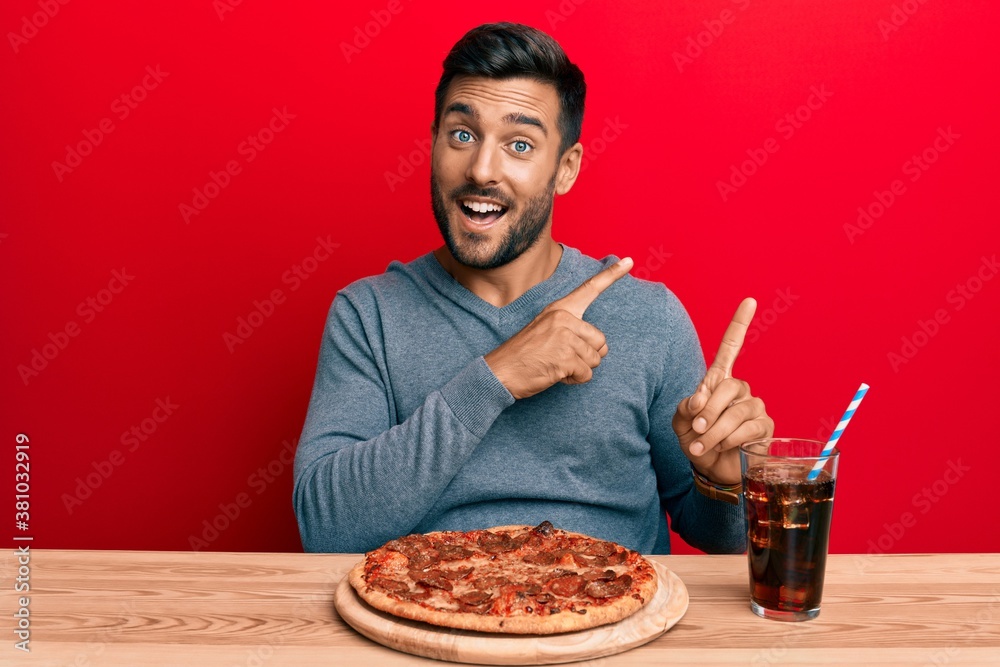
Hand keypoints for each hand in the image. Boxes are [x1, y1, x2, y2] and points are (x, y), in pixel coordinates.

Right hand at [485, 257, 632, 399]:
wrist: (499, 372)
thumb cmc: (524, 354)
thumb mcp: (545, 331)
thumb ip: (571, 330)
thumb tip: (601, 347)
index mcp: (559, 309)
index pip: (589, 288)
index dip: (612, 274)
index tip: (630, 261)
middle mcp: (563, 318)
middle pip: (601, 341)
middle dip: (588, 356)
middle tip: (562, 358)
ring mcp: (564, 337)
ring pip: (595, 360)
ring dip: (579, 369)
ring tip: (555, 365)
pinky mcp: (565, 357)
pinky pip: (586, 374)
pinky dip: (574, 380)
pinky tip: (555, 374)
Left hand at [672, 298, 773, 484]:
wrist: (709, 469)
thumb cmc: (695, 441)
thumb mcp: (681, 422)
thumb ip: (686, 406)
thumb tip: (701, 400)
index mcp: (718, 381)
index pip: (731, 348)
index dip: (739, 325)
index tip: (749, 301)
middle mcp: (740, 390)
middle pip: (727, 386)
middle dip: (707, 411)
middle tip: (695, 429)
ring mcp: (754, 407)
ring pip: (736, 411)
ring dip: (713, 430)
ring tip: (700, 445)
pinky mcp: (764, 427)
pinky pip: (747, 428)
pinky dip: (728, 440)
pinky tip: (721, 448)